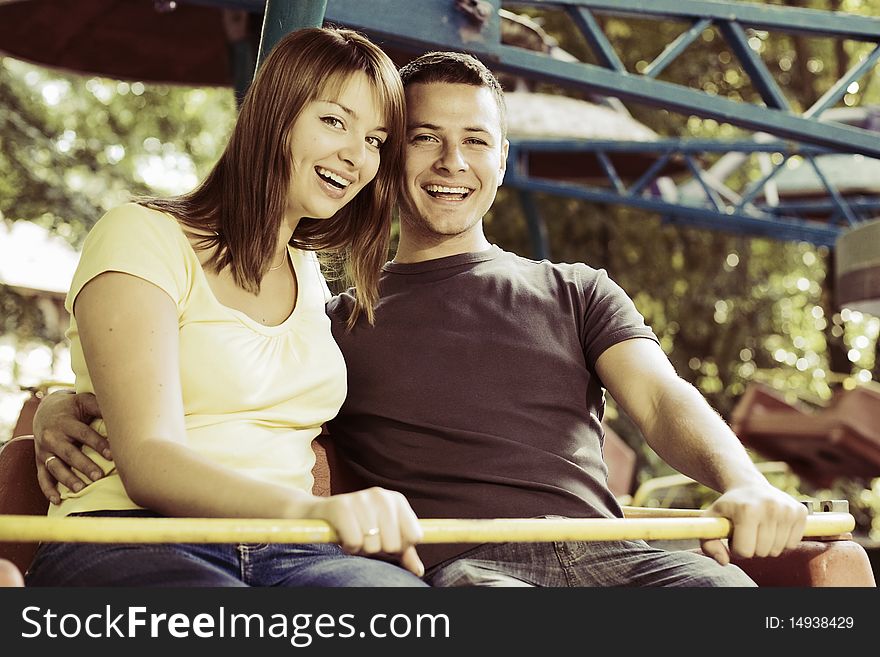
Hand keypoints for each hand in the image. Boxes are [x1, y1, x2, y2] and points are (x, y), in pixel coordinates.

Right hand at [33, 391, 108, 504]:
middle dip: (84, 465)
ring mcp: (44, 450)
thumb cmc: (73, 407)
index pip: (83, 434)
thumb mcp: (84, 401)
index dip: (98, 444)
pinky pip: (42, 477)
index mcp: (66, 422)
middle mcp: (53, 437)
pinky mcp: (40, 460)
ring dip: (68, 479)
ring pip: (55, 467)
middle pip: (69, 453)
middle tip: (98, 476)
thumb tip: (122, 412)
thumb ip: (99, 407)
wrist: (46, 410)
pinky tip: (57, 500)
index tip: (112, 454)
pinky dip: (48, 489)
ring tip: (81, 488)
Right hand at [303, 487, 424, 576]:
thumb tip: (418, 570)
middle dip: (378, 549)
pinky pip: (355, 542)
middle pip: (394, 544)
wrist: (322, 512)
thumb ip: (404, 552)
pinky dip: (349, 547)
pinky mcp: (341, 506)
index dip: (401, 547)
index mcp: (397, 500)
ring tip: (354, 536)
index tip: (388, 542)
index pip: (415, 536)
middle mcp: (382, 496)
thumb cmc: (359, 525)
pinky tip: (344, 538)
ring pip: (373, 545)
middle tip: (367, 539)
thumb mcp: (384, 536)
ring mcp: (361, 499)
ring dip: (362, 549)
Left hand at [700, 483, 807, 564]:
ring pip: (778, 550)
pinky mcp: (800, 511)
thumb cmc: (729, 507)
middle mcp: (770, 507)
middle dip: (752, 547)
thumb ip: (709, 544)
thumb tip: (724, 562)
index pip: (744, 551)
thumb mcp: (711, 520)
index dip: (736, 548)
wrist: (749, 486)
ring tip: (758, 529)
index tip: (734, 536)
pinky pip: (793, 544)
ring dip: (766, 545)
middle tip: (746, 532)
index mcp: (747, 509)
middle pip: (762, 552)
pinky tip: (772, 527)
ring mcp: (787, 509)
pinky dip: (782, 541)